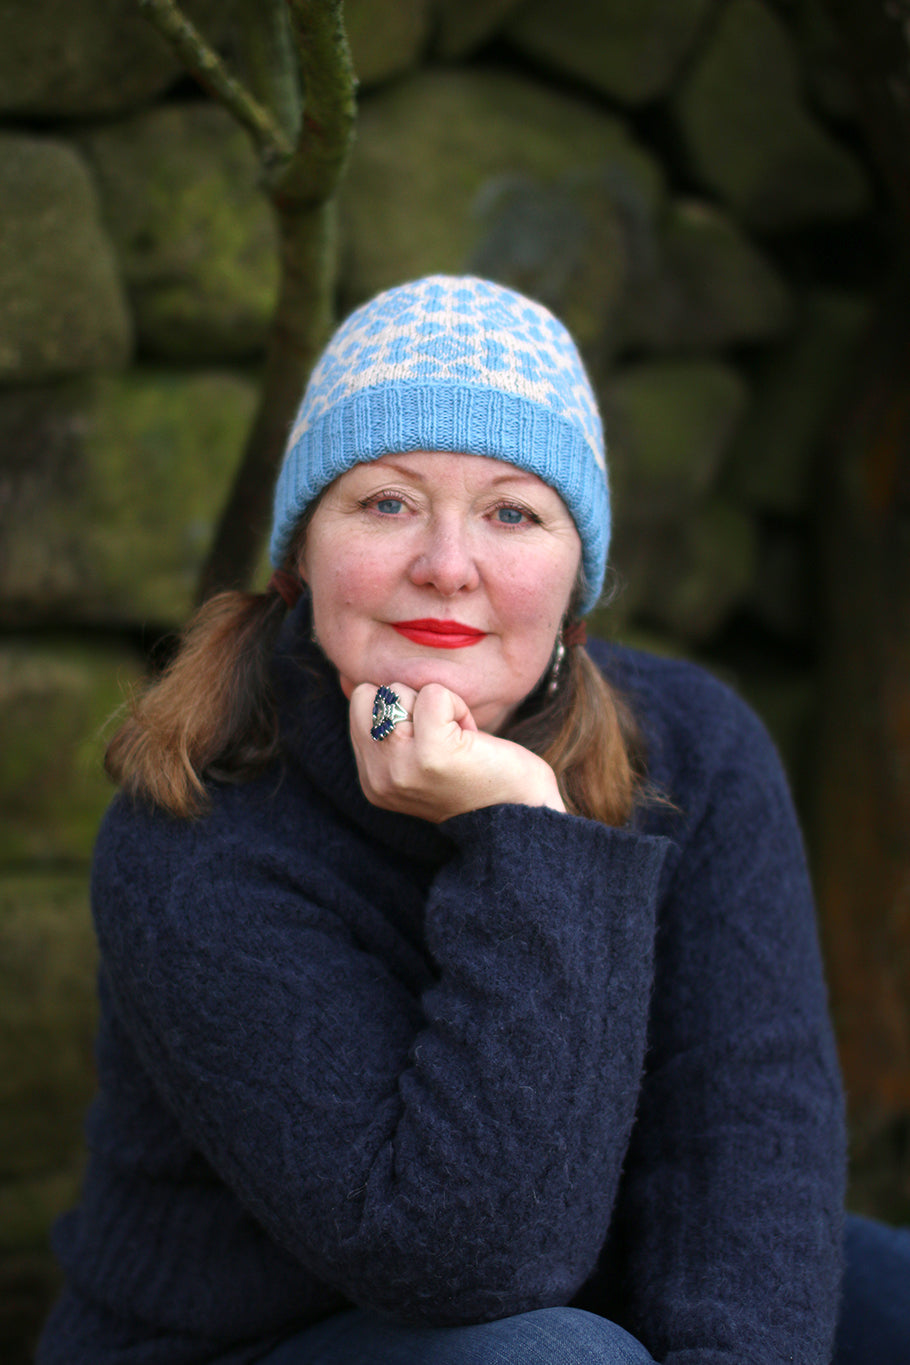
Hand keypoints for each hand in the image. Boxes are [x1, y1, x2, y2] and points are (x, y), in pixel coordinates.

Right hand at [349, 681, 566, 822]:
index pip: (362, 706)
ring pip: (398, 691)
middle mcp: (378, 777)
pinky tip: (472, 736)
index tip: (433, 741)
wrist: (521, 817)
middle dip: (410, 703)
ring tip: (459, 740)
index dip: (400, 711)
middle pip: (371, 695)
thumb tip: (380, 688)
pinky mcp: (432, 753)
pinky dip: (458, 705)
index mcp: (372, 781)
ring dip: (437, 706)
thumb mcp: (417, 763)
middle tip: (445, 737)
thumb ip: (391, 736)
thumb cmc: (480, 781)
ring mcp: (401, 766)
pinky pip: (434, 694)